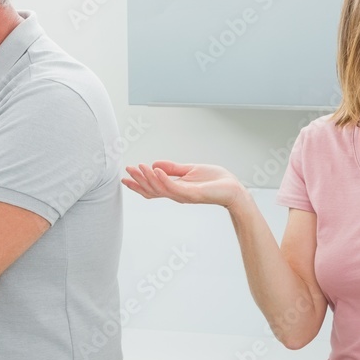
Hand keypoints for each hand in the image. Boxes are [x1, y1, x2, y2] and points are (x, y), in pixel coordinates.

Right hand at [122, 161, 246, 208]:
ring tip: (139, 167)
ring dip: (148, 177)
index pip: (153, 188)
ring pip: (160, 188)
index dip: (138, 184)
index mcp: (176, 189)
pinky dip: (163, 178)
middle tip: (128, 170)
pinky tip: (156, 169)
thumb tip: (156, 164)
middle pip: (152, 190)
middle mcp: (177, 194)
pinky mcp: (192, 194)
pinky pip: (174, 187)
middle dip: (138, 180)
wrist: (233, 189)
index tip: (125, 178)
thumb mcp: (190, 170)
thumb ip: (173, 168)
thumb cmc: (216, 181)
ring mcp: (184, 195)